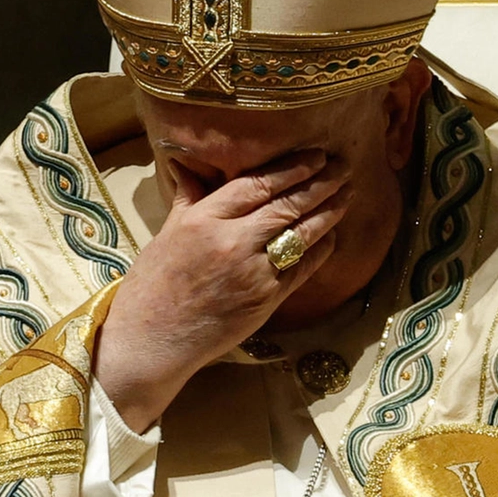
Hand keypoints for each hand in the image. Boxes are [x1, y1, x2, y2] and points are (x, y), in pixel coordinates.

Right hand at [92, 149, 352, 431]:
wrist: (151, 340)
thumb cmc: (153, 286)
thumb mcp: (166, 233)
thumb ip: (189, 198)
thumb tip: (190, 164)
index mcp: (203, 220)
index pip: (256, 184)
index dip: (291, 168)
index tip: (314, 156)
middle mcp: (231, 242)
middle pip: (285, 205)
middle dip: (319, 184)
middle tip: (342, 167)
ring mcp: (252, 272)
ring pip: (300, 234)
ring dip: (327, 212)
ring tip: (346, 194)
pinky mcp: (265, 300)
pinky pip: (302, 268)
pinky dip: (319, 249)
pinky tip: (331, 235)